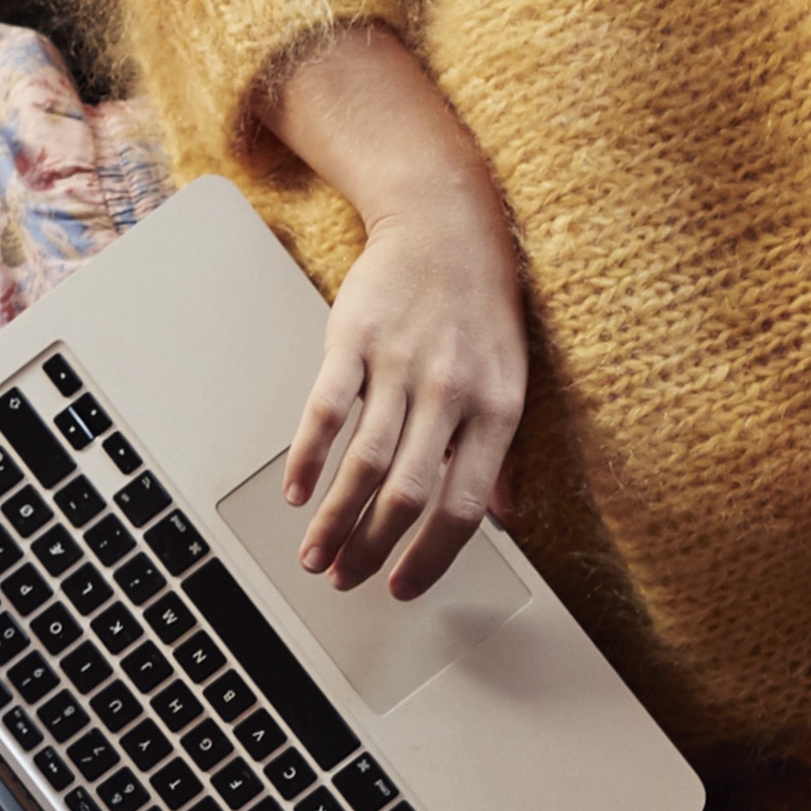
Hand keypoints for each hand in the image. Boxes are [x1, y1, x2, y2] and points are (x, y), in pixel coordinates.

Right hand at [284, 187, 530, 596]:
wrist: (446, 223)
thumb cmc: (482, 307)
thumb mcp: (512, 380)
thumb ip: (505, 454)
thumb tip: (504, 517)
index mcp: (496, 410)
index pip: (463, 506)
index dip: (430, 558)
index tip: (402, 587)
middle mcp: (450, 392)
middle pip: (406, 493)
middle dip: (372, 549)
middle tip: (345, 578)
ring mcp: (400, 365)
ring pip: (364, 462)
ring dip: (335, 519)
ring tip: (316, 554)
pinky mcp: (355, 339)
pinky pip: (326, 410)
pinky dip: (307, 458)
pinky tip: (298, 492)